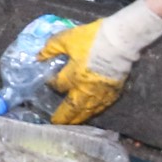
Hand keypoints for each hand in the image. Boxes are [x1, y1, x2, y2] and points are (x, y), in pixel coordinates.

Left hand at [40, 0, 161, 124]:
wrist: (122, 40)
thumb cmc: (94, 38)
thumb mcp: (68, 38)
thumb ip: (51, 47)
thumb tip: (38, 57)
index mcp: (73, 76)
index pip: (58, 85)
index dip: (52, 84)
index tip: (50, 82)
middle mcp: (85, 90)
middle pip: (71, 108)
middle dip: (62, 116)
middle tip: (55, 123)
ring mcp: (101, 93)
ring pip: (87, 111)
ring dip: (78, 118)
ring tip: (71, 122)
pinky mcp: (114, 92)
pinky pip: (102, 107)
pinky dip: (95, 111)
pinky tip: (92, 111)